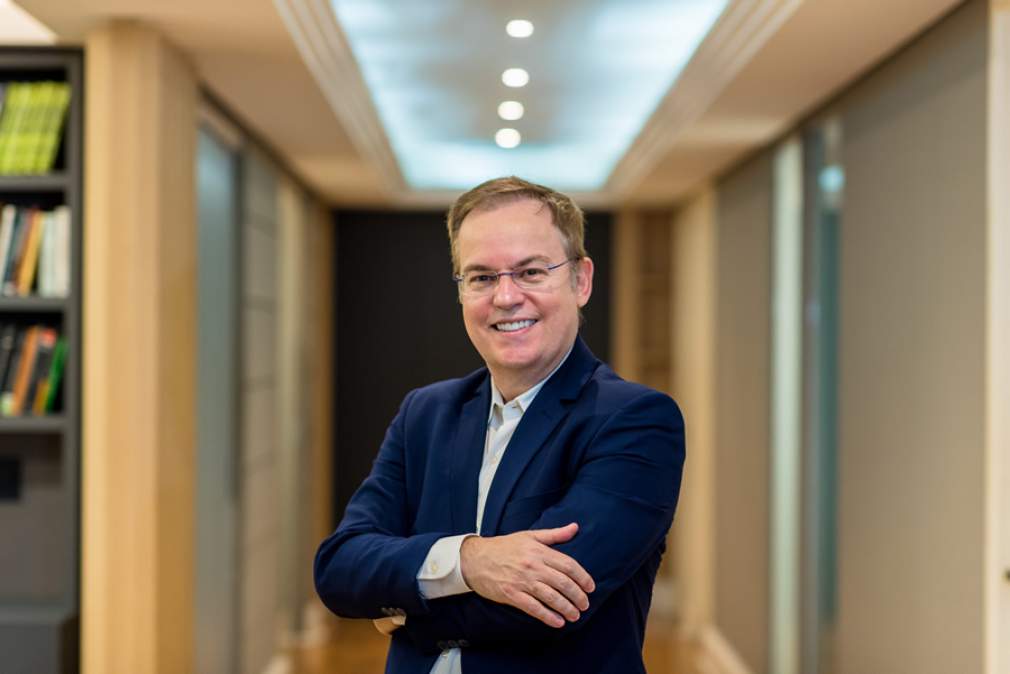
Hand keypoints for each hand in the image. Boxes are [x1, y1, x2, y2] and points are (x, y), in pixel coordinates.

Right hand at [459, 522, 595, 627]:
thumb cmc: (503, 547)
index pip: (568, 565)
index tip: (590, 587)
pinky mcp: (511, 594)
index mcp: (539, 550)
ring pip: (551, 596)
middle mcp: (532, 566)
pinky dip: (547, 616)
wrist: (475, 559)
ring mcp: (522, 581)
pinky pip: (533, 607)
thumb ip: (554, 534)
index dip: (583, 577)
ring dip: (566, 608)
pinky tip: (558, 622)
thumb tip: (575, 527)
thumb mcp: (529, 536)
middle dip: (578, 595)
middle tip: (585, 604)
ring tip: (576, 615)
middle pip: (563, 582)